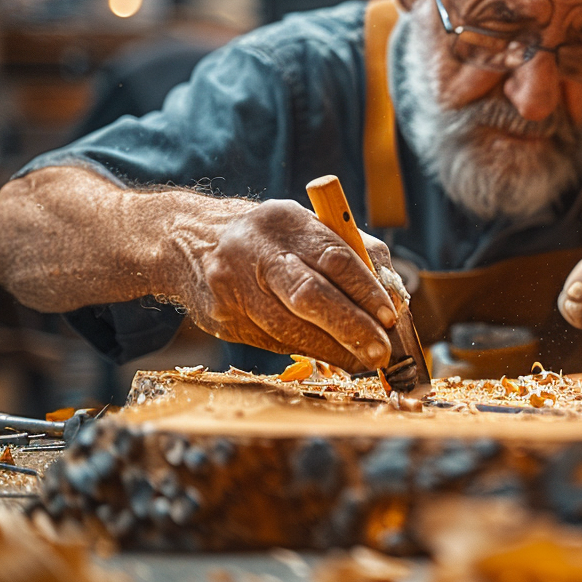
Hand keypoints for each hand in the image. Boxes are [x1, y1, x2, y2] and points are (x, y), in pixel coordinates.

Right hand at [185, 199, 397, 370]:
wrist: (186, 241)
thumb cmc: (269, 238)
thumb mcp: (306, 227)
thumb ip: (354, 254)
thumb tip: (394, 297)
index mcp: (287, 221)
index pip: (335, 256)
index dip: (366, 290)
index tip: (391, 315)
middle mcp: (257, 250)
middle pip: (310, 294)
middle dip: (352, 327)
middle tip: (381, 351)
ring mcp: (233, 285)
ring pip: (289, 327)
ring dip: (332, 349)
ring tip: (362, 360)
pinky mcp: (221, 316)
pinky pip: (271, 341)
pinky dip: (307, 350)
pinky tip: (330, 356)